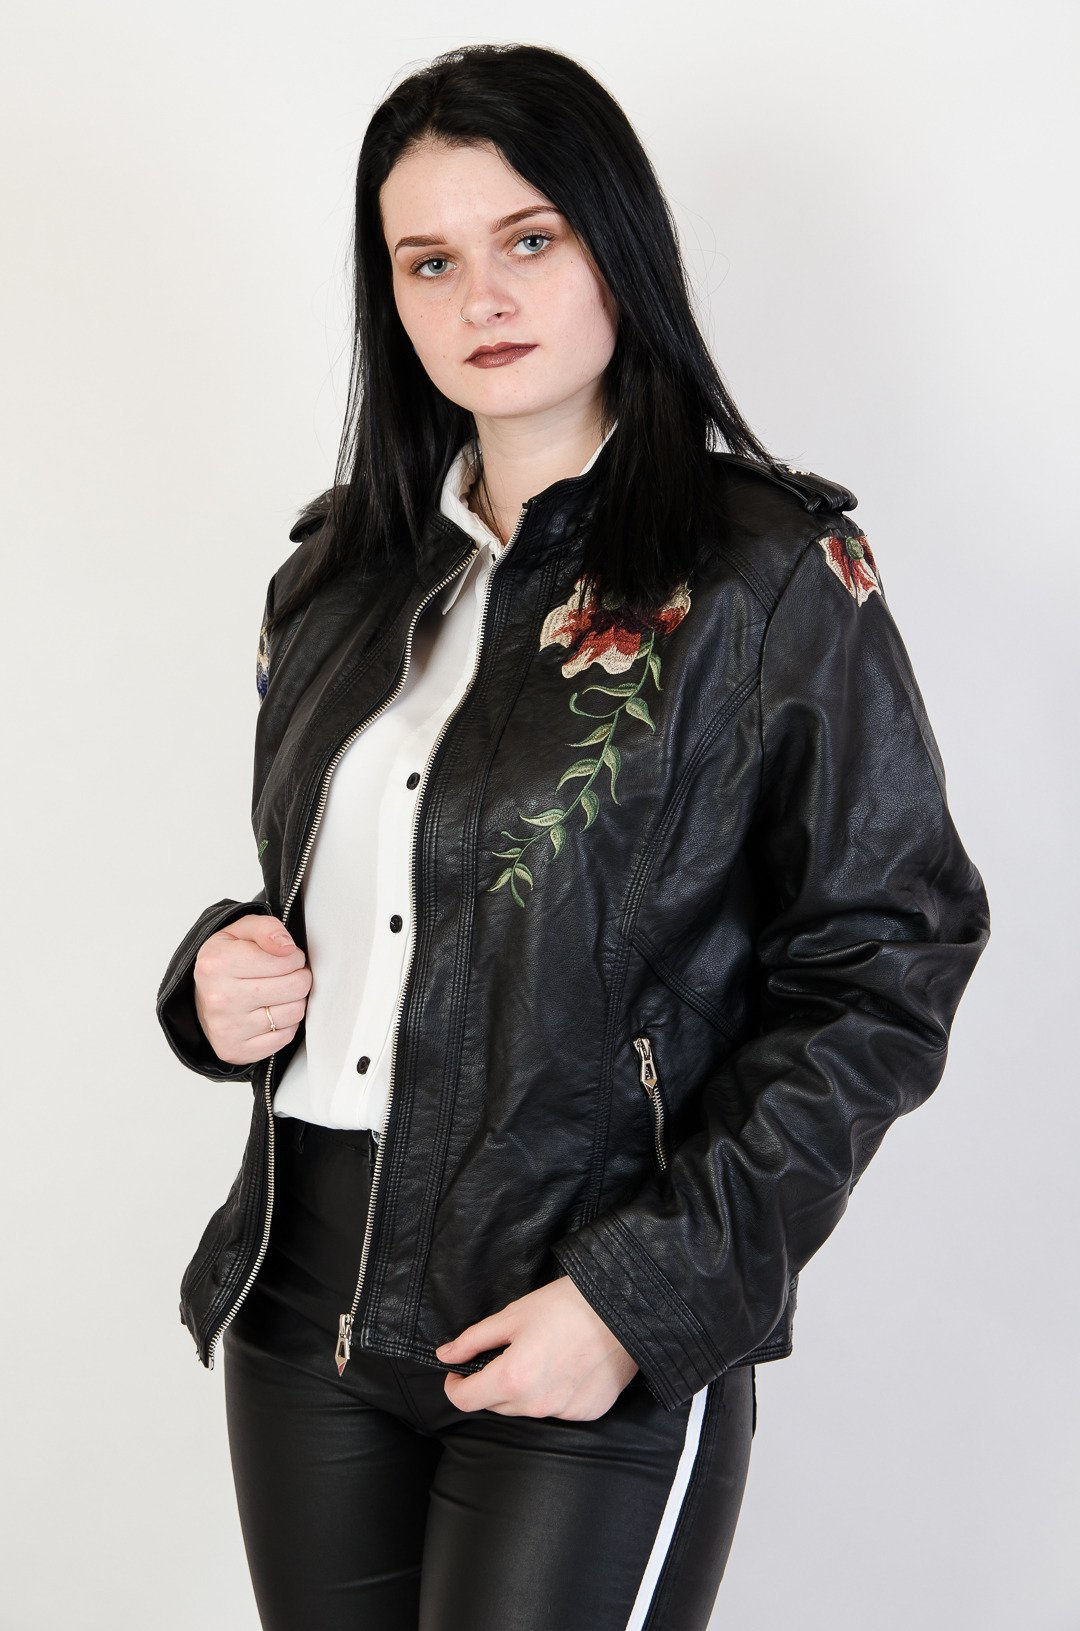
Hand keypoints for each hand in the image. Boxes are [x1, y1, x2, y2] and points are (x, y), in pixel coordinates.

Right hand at [193, 914, 311, 1065]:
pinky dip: (284, 1024)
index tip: (283, 957)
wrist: (202, 999)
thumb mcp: (241, 932)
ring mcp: (227, 1028)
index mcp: (217, 963)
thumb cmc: (226, 962)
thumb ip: (267, 928)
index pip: (287, 959)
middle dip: (298, 977)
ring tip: (278, 993)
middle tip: (286, 975)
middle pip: (296, 986)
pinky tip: (270, 1014)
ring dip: (294, 1001)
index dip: (294, 956)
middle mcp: (220, 997)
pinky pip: (286, 1036)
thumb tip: (287, 947)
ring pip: (295, 1012)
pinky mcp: (237, 1051)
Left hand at [434, 1276, 640, 1418]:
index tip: (458, 1372)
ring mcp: (563, 1412)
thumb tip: (445, 1355)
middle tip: (505, 1353)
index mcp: (512, 1379)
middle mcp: (536, 1404)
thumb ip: (474, 1339)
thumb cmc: (566, 1306)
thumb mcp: (513, 1315)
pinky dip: (552, 1393)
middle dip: (491, 1383)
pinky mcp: (587, 1413)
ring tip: (540, 1356)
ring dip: (522, 1390)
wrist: (623, 1309)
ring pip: (526, 1409)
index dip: (455, 1386)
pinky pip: (557, 1409)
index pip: (467, 1400)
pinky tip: (565, 1366)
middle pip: (496, 1405)